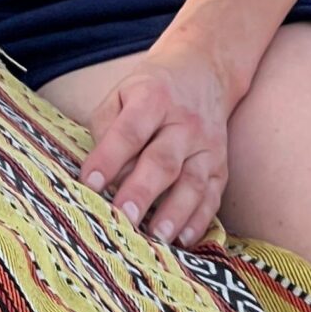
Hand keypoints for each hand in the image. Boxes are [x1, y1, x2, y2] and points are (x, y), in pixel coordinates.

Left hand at [77, 42, 230, 246]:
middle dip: (141, 192)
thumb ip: (106, 128)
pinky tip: (184, 240)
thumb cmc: (151, 90)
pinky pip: (213, 196)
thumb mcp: (121, 93)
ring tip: (155, 239)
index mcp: (154, 98)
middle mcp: (185, 123)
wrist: (205, 71)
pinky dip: (200, 220)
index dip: (109, 158)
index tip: (89, 184)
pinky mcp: (221, 165)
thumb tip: (101, 174)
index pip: (129, 131)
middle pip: (163, 161)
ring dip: (174, 213)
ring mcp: (207, 146)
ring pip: (192, 183)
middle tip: (122, 219)